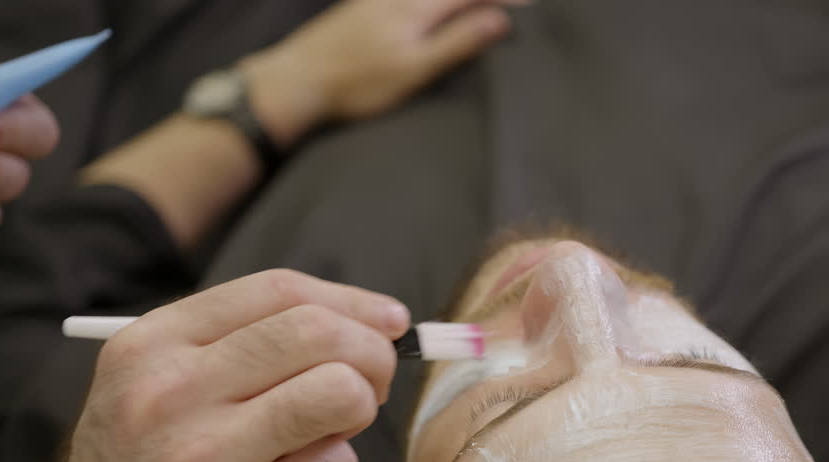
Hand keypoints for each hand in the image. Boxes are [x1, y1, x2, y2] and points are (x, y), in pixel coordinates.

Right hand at [52, 270, 410, 461]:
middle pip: (317, 333)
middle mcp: (173, 395)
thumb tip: (366, 321)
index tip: (387, 320)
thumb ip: (237, 344)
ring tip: (333, 428)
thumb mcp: (150, 386)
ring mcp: (211, 460)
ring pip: (339, 392)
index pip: (276, 291)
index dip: (351, 301)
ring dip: (359, 408)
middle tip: (375, 380)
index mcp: (150, 348)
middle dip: (372, 351)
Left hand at [242, 0, 522, 147]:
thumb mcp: (414, 70)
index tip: (533, 1)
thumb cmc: (356, 85)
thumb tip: (499, 19)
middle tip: (516, 2)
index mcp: (418, 8)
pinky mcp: (362, 7)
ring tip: (479, 3)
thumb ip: (457, 43)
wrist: (295, 82)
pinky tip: (431, 6)